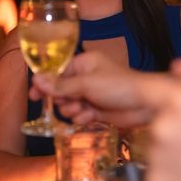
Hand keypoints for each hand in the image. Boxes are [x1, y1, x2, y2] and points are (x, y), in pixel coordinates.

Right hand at [29, 51, 158, 126]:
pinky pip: (78, 114)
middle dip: (62, 99)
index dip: (45, 84)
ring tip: (83, 109)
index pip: (57, 72)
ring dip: (72, 109)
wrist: (146, 105)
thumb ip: (61, 84)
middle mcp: (85, 77)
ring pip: (67, 104)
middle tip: (70, 102)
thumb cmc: (119, 86)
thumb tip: (36, 79)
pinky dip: (82, 117)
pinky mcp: (96, 110)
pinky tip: (91, 116)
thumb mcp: (87, 83)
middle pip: (60, 90)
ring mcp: (90, 94)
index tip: (34, 95)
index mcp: (83, 63)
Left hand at [147, 50, 180, 180]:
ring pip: (157, 153)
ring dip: (173, 157)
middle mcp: (161, 128)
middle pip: (158, 125)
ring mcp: (156, 158)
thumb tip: (179, 65)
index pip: (152, 95)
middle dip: (176, 133)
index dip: (171, 108)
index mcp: (178, 102)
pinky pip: (157, 178)